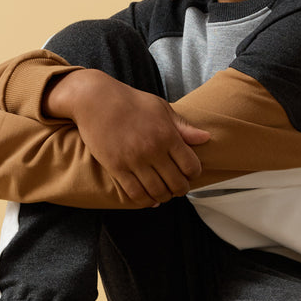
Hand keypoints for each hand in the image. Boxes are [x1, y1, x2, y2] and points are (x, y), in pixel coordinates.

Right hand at [45, 70, 210, 203]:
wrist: (95, 99)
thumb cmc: (131, 102)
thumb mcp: (161, 108)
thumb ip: (183, 127)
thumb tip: (206, 138)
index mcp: (167, 135)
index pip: (191, 166)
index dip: (194, 174)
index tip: (189, 173)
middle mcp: (153, 150)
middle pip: (177, 183)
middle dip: (180, 189)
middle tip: (177, 187)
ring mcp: (134, 161)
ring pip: (157, 192)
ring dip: (164, 197)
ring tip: (164, 193)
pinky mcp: (116, 168)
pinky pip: (135, 194)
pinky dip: (146, 201)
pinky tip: (149, 198)